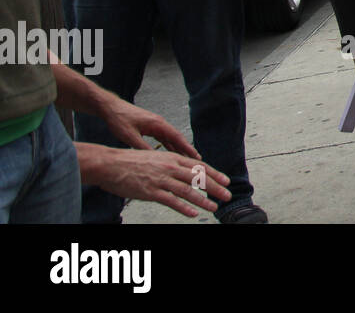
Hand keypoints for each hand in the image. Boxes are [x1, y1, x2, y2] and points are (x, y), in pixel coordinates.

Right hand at [78, 145, 231, 218]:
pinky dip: (184, 208)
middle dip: (215, 187)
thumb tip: (185, 170)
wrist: (110, 164)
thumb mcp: (156, 158)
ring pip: (187, 190)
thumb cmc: (131, 162)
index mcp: (172, 159)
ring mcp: (160, 180)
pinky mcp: (150, 191)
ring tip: (214, 207)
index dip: (214, 174)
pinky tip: (193, 214)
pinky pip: (171, 201)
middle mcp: (170, 167)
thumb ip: (171, 164)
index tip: (226, 181)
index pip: (199, 167)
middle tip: (227, 195)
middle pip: (198, 178)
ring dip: (203, 200)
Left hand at [99, 93, 201, 157]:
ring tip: (185, 159)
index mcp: (157, 124)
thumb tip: (155, 159)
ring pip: (170, 138)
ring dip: (178, 148)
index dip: (187, 147)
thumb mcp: (130, 136)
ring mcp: (155, 125)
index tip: (196, 156)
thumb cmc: (120, 119)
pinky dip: (168, 145)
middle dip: (186, 149)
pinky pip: (163, 138)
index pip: (176, 137)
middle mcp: (159, 123)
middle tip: (196, 161)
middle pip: (176, 138)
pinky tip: (170, 153)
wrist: (111, 108)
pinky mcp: (150, 127)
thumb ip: (143, 147)